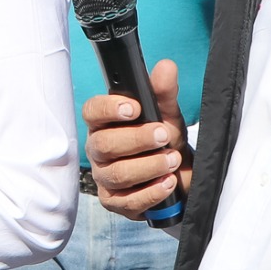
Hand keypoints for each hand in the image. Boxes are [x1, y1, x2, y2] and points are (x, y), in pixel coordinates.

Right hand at [83, 59, 190, 220]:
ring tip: (172, 160)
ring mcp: (104, 177)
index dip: (109, 109)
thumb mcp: (167, 114)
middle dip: (137, 139)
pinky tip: (167, 183)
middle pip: (104, 144)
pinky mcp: (115, 202)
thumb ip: (163, 92)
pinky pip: (127, 201)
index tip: (134, 108)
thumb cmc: (163, 141)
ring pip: (116, 173)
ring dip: (148, 166)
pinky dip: (150, 192)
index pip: (92, 112)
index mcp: (104, 123)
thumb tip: (166, 67)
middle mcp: (99, 149)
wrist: (178, 175)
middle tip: (164, 135)